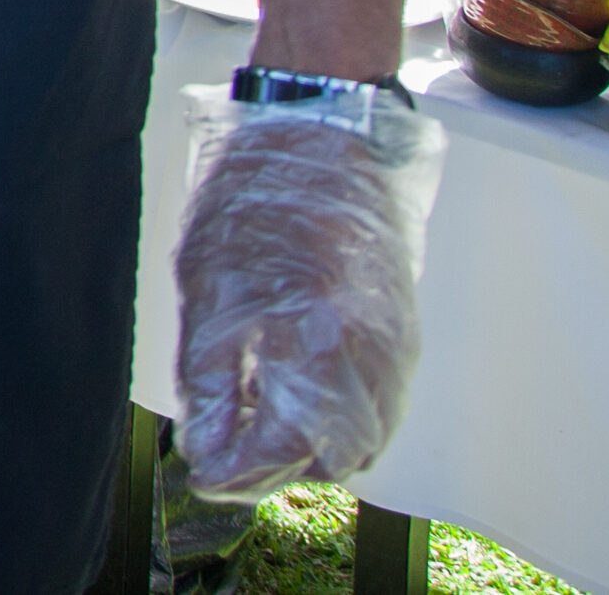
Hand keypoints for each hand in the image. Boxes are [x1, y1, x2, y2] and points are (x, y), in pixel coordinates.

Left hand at [175, 95, 443, 498]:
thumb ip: (211, 375)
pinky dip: (341, 421)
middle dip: (276, 468)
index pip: (285, 443)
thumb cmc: (259, 197)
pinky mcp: (404, 332)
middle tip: (225, 453)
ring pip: (365, 436)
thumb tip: (205, 445)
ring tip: (254, 430)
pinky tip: (297, 403)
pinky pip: (382, 405)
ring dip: (311, 449)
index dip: (240, 469)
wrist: (325, 138)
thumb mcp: (208, 286)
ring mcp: (397, 344)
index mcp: (318, 337)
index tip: (204, 471)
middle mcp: (372, 351)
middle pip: (333, 455)